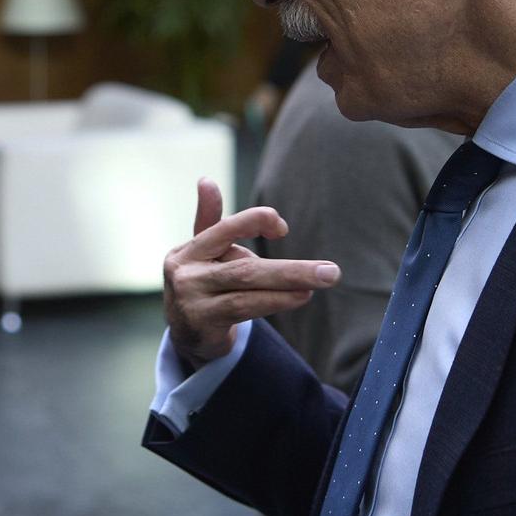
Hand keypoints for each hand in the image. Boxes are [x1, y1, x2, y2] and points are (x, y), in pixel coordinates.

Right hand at [163, 178, 339, 369]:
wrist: (184, 334)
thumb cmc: (203, 284)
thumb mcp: (204, 253)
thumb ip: (211, 220)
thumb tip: (206, 181)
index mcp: (188, 251)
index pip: (223, 230)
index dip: (253, 222)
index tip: (282, 228)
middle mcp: (186, 274)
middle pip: (243, 267)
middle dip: (290, 269)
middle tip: (330, 271)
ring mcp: (192, 301)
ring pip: (247, 290)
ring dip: (288, 285)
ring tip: (322, 282)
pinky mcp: (203, 324)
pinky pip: (245, 309)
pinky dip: (276, 301)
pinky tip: (300, 296)